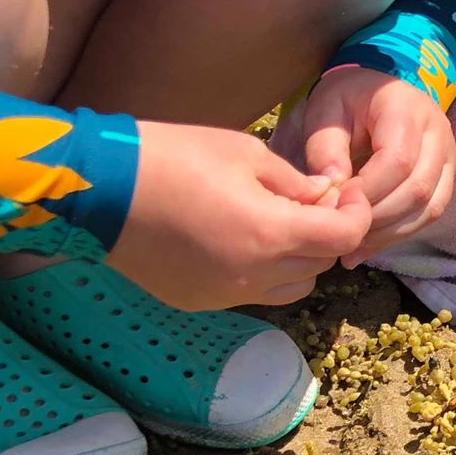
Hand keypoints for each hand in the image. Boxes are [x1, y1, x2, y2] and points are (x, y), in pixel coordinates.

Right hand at [107, 120, 371, 308]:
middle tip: (313, 202)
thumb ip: (294, 182)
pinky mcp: (200, 301)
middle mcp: (254, 275)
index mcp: (271, 234)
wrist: (99, 189)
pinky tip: (240, 240)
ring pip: (293, 286)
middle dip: (327, 233)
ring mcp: (226, 295)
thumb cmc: (173, 158)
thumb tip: (323, 197)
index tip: (346, 193)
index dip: (356, 213)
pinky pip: (253, 293)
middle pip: (322, 264)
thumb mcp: (245, 153)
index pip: (345, 237)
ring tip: (279, 224)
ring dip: (300, 259)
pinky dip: (263, 272)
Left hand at [292, 68, 455, 265]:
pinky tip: (368, 246)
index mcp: (408, 110)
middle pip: (419, 189)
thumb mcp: (326, 111)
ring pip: (431, 207)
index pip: (398, 161)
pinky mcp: (447, 177)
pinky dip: (400, 233)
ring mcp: (449, 158)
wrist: (380, 88)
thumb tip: (332, 191)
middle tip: (340, 230)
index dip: (368, 190)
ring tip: (353, 246)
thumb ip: (326, 147)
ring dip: (391, 232)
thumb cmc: (348, 98)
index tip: (334, 203)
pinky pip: (432, 213)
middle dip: (377, 217)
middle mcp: (439, 134)